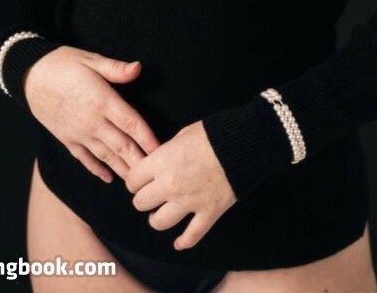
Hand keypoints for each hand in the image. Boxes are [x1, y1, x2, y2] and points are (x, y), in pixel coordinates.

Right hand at [23, 46, 160, 182]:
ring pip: (106, 156)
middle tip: (155, 176)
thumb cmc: (63, 63)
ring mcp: (78, 133)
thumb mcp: (91, 59)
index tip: (161, 152)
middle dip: (140, 161)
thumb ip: (116, 68)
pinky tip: (108, 177)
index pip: (131, 124)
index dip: (148, 139)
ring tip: (137, 182)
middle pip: (122, 146)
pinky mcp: (66, 138)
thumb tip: (139, 68)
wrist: (29, 75)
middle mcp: (92, 121)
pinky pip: (84, 158)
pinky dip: (97, 169)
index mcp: (102, 101)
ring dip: (122, 169)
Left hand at [125, 120, 236, 250]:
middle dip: (143, 199)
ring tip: (160, 214)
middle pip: (141, 203)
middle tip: (149, 195)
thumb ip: (166, 151)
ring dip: (157, 219)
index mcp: (162, 162)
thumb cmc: (213, 133)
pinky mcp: (208, 213)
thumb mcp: (183, 134)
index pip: (132, 180)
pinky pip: (192, 235)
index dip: (135, 180)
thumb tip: (158, 163)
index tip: (139, 180)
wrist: (243, 143)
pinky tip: (179, 243)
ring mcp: (189, 202)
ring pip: (159, 222)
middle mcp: (170, 185)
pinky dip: (184, 241)